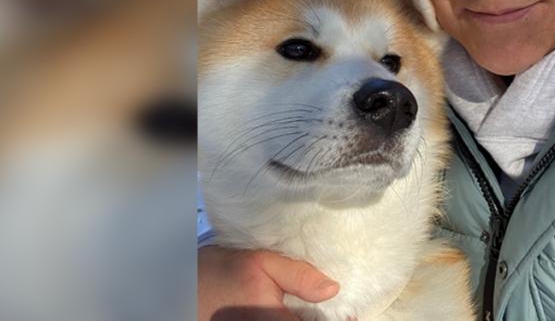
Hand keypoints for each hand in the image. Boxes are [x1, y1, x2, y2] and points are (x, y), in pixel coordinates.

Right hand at [198, 246, 339, 320]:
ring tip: (317, 312)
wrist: (180, 286)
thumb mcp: (262, 263)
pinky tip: (297, 313)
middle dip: (321, 320)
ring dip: (307, 320)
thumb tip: (333, 289)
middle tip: (335, 312)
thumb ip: (299, 276)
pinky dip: (291, 319)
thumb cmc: (220, 271)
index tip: (350, 315)